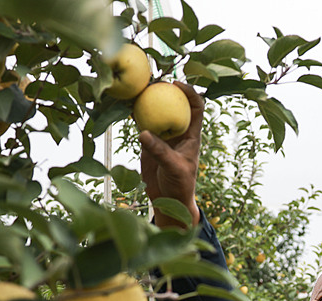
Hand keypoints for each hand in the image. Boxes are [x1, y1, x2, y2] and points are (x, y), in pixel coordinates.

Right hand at [139, 82, 203, 228]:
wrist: (168, 201)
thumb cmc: (180, 186)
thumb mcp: (174, 169)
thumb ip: (160, 152)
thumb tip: (143, 133)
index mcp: (192, 134)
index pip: (196, 106)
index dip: (190, 92)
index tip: (176, 83)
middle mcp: (179, 130)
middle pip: (175, 103)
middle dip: (165, 88)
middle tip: (151, 78)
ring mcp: (163, 134)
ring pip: (156, 111)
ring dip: (147, 99)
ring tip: (135, 86)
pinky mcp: (149, 140)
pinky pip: (142, 123)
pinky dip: (134, 113)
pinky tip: (124, 105)